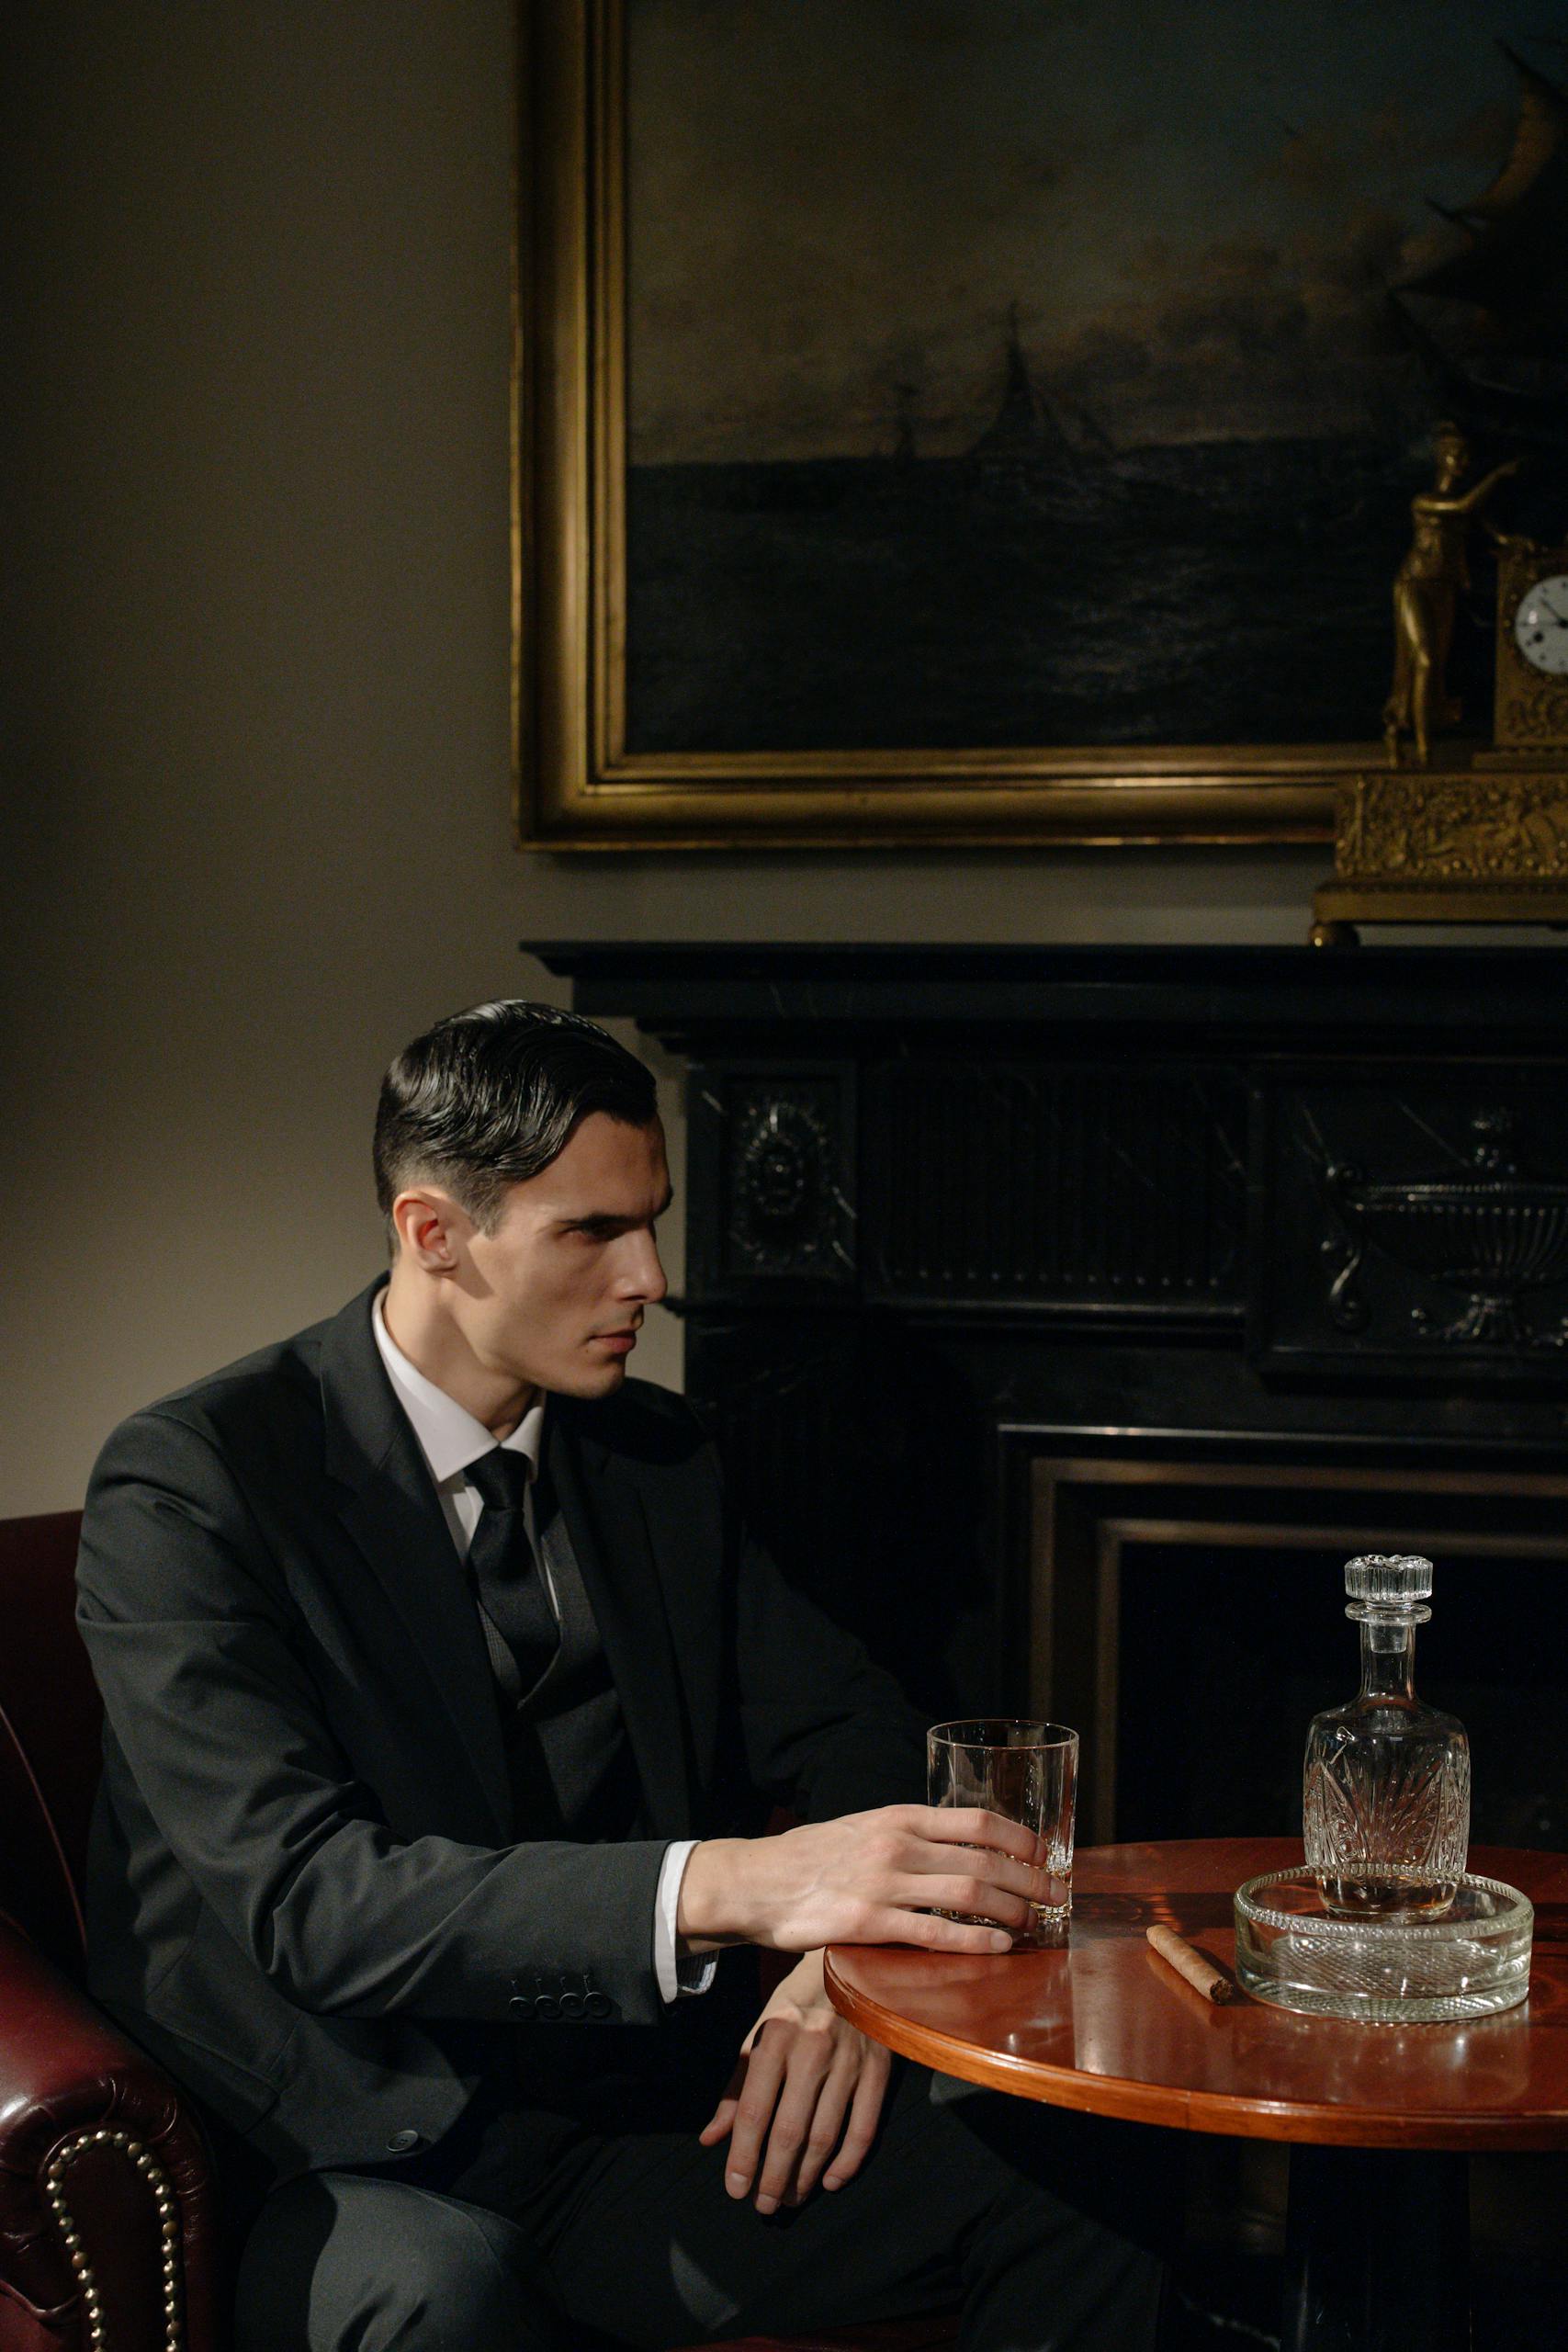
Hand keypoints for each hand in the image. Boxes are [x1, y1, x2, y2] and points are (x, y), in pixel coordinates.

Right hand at [677, 1803, 1046, 1954]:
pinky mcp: (867, 1924)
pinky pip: (934, 1934)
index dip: (1018, 1838)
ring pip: (967, 1895)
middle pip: (983, 1861)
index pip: (974, 1820)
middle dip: (1029, 1879)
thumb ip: (905, 1836)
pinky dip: (975, 1942)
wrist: (756, 1882)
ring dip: (1011, 1911)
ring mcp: (882, 1884)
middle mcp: (896, 1845)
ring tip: (1032, 1924)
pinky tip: (998, 1948)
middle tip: (1056, 1896)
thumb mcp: (863, 1828)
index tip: (1044, 1853)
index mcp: (897, 1817)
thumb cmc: (812, 1858)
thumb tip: (954, 1849)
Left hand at [699, 1950, 891, 2214]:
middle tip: (764, 2206)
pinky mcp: (878, 2068)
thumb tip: (710, 2140)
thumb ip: (737, 2086)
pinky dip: (848, 2161)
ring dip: (805, 2176)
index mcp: (775, 2038)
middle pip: (789, 2132)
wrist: (853, 1962)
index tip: (735, 2189)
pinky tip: (830, 2180)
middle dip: (773, 2177)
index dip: (742, 2156)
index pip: (753, 2111)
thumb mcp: (760, 2033)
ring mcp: (848, 2061)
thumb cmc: (797, 2003)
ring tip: (791, 2198)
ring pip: (824, 2135)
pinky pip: (864, 2127)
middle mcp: (811, 2051)